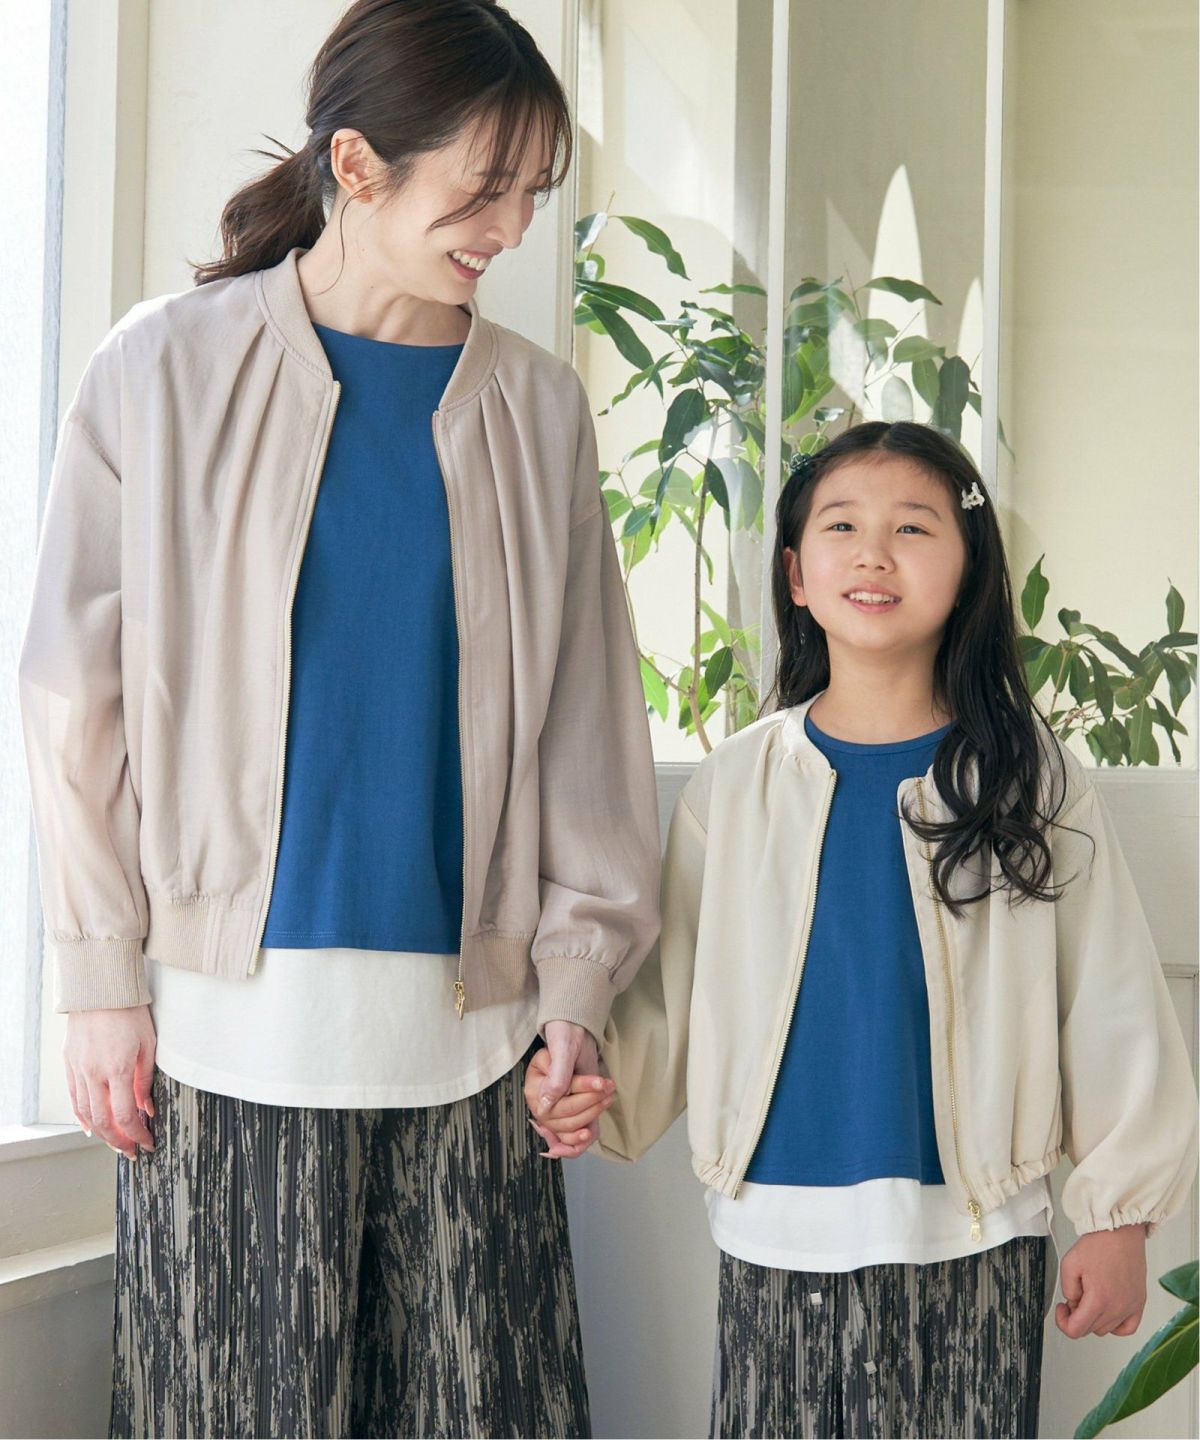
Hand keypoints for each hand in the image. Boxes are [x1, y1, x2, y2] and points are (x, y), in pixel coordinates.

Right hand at [64, 1005, 156, 1160]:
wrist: (101, 989)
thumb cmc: (129, 1011)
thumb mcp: (148, 1044)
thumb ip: (146, 1079)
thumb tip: (147, 1108)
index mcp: (117, 1068)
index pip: (125, 1115)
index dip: (137, 1135)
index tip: (147, 1143)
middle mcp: (93, 1073)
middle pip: (102, 1121)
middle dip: (119, 1141)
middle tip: (132, 1151)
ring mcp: (78, 1069)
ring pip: (85, 1114)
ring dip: (101, 1133)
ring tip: (116, 1142)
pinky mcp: (69, 1063)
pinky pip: (74, 1098)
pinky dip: (82, 1117)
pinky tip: (92, 1127)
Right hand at [524, 1046, 614, 1157]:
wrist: (574, 1035)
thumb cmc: (565, 1038)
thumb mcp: (561, 1050)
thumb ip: (556, 1076)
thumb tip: (547, 1103)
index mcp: (534, 1089)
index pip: (559, 1102)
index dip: (583, 1093)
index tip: (601, 1082)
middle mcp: (541, 1105)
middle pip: (567, 1117)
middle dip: (592, 1102)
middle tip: (608, 1085)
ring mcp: (553, 1113)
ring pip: (572, 1128)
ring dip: (593, 1114)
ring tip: (608, 1095)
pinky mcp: (566, 1116)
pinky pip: (569, 1139)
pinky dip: (579, 1141)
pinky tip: (590, 1134)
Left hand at [1055, 1225, 1147, 1337]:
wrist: (1120, 1232)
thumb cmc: (1098, 1244)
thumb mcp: (1069, 1263)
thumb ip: (1067, 1289)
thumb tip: (1073, 1303)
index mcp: (1099, 1300)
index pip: (1077, 1330)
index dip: (1063, 1322)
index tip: (1062, 1309)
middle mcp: (1118, 1308)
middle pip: (1091, 1329)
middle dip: (1078, 1316)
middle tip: (1075, 1296)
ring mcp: (1131, 1307)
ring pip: (1106, 1329)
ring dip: (1094, 1318)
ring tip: (1090, 1296)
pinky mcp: (1139, 1303)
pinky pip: (1128, 1328)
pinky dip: (1116, 1326)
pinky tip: (1107, 1312)